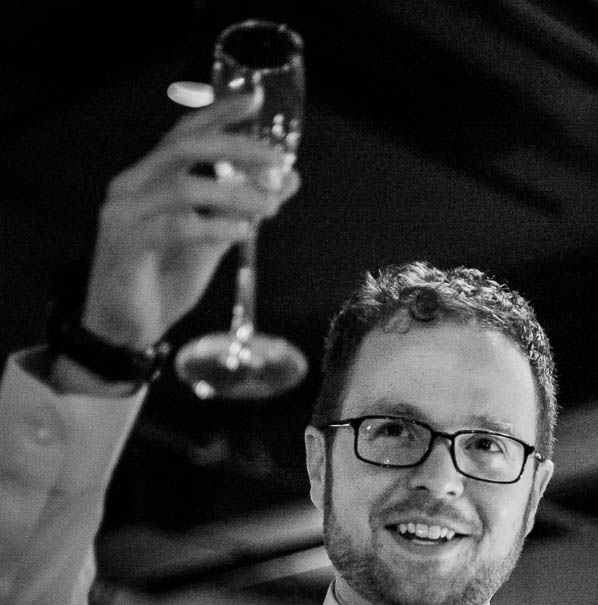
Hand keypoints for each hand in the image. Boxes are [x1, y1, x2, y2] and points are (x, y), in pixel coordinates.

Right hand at [81, 91, 301, 349]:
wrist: (126, 327)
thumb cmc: (164, 278)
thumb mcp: (214, 239)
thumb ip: (245, 208)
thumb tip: (289, 180)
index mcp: (149, 178)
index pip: (183, 134)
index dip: (217, 114)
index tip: (253, 100)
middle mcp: (131, 186)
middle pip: (183, 149)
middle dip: (235, 148)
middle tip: (276, 160)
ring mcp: (124, 214)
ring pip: (184, 187)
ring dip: (235, 194)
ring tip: (270, 206)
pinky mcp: (126, 245)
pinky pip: (176, 227)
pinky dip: (215, 226)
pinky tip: (242, 232)